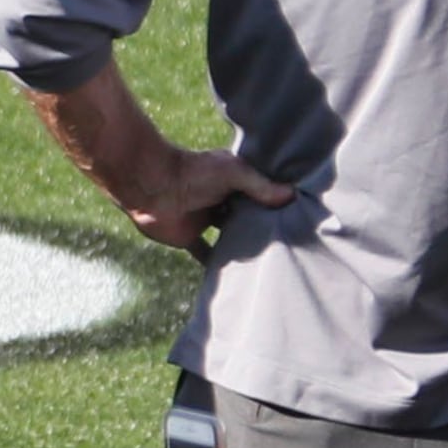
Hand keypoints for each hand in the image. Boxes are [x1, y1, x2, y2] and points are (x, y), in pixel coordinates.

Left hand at [116, 143, 292, 255]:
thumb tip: (291, 196)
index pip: (258, 194)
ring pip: (228, 236)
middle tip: (287, 244)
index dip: (273, 204)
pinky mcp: (188, 237)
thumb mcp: (234, 172)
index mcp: (231, 181)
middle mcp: (219, 200)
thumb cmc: (193, 170)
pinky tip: (234, 276)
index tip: (295, 217)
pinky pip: (204, 253)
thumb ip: (260, 186)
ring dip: (241, 245)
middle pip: (245, 217)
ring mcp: (204, 219)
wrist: (152, 184)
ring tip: (268, 261)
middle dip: (260, 227)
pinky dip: (215, 263)